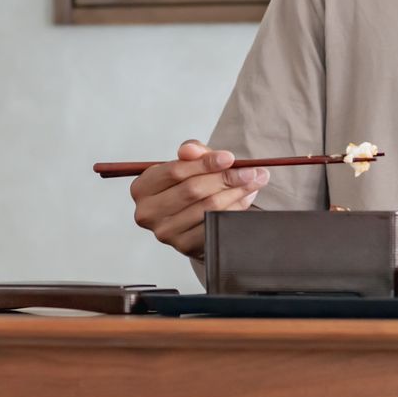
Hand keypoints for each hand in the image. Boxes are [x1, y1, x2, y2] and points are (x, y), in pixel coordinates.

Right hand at [130, 140, 270, 257]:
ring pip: (207, 207)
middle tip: (251, 171)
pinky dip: (235, 210)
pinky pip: (215, 224)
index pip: (176, 171)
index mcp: (142, 187)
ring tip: (254, 181)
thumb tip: (191, 150)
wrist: (190, 220)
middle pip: (193, 190)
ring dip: (236, 193)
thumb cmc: (186, 186)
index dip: (205, 163)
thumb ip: (191, 151)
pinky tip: (245, 198)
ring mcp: (165, 232)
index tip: (230, 157)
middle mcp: (148, 212)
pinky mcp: (184, 246)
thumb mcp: (186, 164)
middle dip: (226, 177)